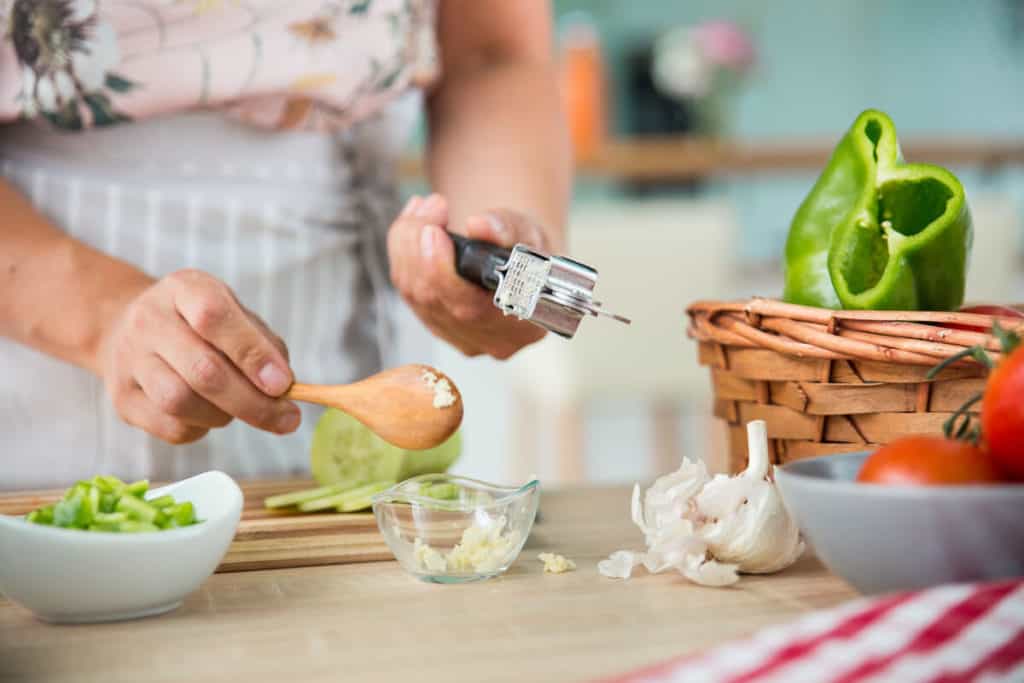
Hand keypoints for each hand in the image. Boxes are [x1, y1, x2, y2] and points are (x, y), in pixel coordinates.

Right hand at [98, 270, 300, 443]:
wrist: (130, 329)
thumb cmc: (201, 325)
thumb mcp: (235, 314)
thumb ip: (264, 344)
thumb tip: (283, 386)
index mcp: (184, 289)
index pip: (214, 317)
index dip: (252, 354)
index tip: (284, 384)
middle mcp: (149, 320)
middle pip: (203, 370)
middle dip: (252, 402)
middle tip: (287, 419)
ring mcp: (129, 359)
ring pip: (180, 401)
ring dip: (224, 415)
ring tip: (240, 409)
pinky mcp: (122, 398)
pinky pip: (170, 427)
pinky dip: (202, 429)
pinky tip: (210, 416)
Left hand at [387, 194, 547, 358]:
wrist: (520, 266)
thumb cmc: (529, 254)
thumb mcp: (530, 234)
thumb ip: (508, 229)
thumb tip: (480, 225)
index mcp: (520, 324)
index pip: (469, 308)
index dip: (441, 271)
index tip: (434, 231)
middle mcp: (487, 339)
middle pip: (433, 298)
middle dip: (418, 246)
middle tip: (432, 206)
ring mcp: (457, 336)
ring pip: (413, 293)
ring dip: (407, 244)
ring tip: (424, 208)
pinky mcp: (435, 325)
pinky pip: (406, 291)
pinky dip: (402, 253)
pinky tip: (413, 225)